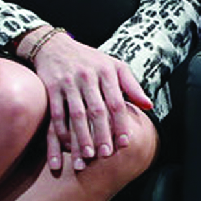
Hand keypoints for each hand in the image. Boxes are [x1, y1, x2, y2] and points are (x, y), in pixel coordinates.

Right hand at [26, 29, 152, 170]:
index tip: (124, 143)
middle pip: (97, 110)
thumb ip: (132, 86)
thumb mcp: (114, 66)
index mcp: (106, 71)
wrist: (54, 46)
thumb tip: (149, 106)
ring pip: (77, 114)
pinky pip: (57, 113)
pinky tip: (66, 145)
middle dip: (102, 134)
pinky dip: (61, 130)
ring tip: (87, 155)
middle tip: (106, 154)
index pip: (116, 102)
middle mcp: (88, 76)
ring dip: (82, 136)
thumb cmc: (90, 59)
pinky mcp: (51, 87)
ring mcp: (68, 82)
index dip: (121, 124)